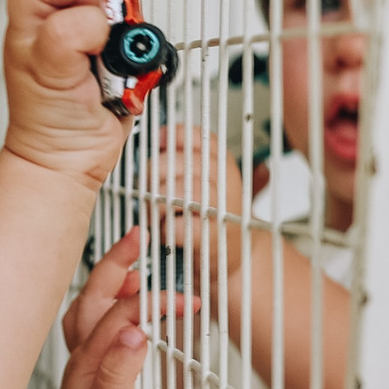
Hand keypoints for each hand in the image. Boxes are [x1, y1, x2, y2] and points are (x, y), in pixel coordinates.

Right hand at [0, 0, 152, 188]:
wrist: (64, 159)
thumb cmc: (85, 106)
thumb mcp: (105, 43)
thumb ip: (110, 6)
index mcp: (39, 9)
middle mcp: (27, 20)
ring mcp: (28, 42)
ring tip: (114, 19)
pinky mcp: (41, 69)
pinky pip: (67, 28)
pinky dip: (93, 31)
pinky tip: (101, 50)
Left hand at [46, 231, 156, 388]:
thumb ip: (122, 374)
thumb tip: (138, 331)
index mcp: (90, 361)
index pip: (121, 313)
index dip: (150, 300)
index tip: (184, 298)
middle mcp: (85, 356)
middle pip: (96, 296)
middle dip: (117, 263)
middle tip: (139, 236)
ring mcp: (90, 365)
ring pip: (94, 310)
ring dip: (113, 282)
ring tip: (137, 265)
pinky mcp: (100, 376)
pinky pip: (103, 328)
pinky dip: (115, 308)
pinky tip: (132, 309)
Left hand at [148, 124, 249, 287]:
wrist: (237, 252)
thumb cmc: (214, 213)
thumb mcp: (208, 177)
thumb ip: (186, 157)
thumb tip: (160, 136)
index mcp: (222, 162)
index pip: (194, 135)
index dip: (171, 138)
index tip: (160, 146)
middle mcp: (224, 181)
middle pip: (175, 164)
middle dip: (153, 176)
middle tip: (150, 190)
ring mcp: (220, 208)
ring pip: (173, 193)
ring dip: (157, 204)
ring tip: (157, 213)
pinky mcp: (210, 237)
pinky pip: (174, 225)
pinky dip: (163, 229)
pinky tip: (166, 230)